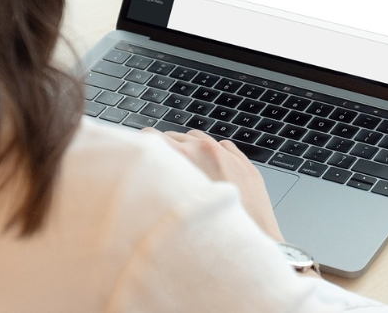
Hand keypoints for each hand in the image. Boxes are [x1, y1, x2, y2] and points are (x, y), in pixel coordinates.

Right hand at [143, 128, 283, 241]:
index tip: (141, 150)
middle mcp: (206, 150)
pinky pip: (225, 148)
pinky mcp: (245, 164)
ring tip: (189, 173)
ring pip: (200, 139)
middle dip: (168, 150)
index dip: (143, 144)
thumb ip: (156, 182)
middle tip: (164, 169)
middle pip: (176, 136)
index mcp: (183, 157)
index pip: (152, 136)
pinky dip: (217, 156)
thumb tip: (142, 175)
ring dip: (192, 150)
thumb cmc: (204, 235)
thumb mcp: (168, 205)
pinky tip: (213, 175)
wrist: (243, 251)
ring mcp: (228, 155)